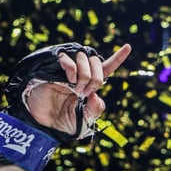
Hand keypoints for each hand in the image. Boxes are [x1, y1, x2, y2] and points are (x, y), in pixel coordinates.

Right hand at [0, 43, 131, 170]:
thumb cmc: (62, 121)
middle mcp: (80, 74)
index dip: (117, 58)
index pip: (106, 68)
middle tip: (86, 92)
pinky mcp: (54, 67)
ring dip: (85, 74)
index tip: (128, 47)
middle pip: (97, 61)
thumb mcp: (84, 120)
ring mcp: (68, 69)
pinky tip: (70, 79)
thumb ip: (95, 110)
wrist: (42, 123)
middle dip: (96, 78)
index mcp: (90, 85)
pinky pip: (68, 58)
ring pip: (85, 57)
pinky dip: (72, 68)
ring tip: (76, 89)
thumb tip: (96, 95)